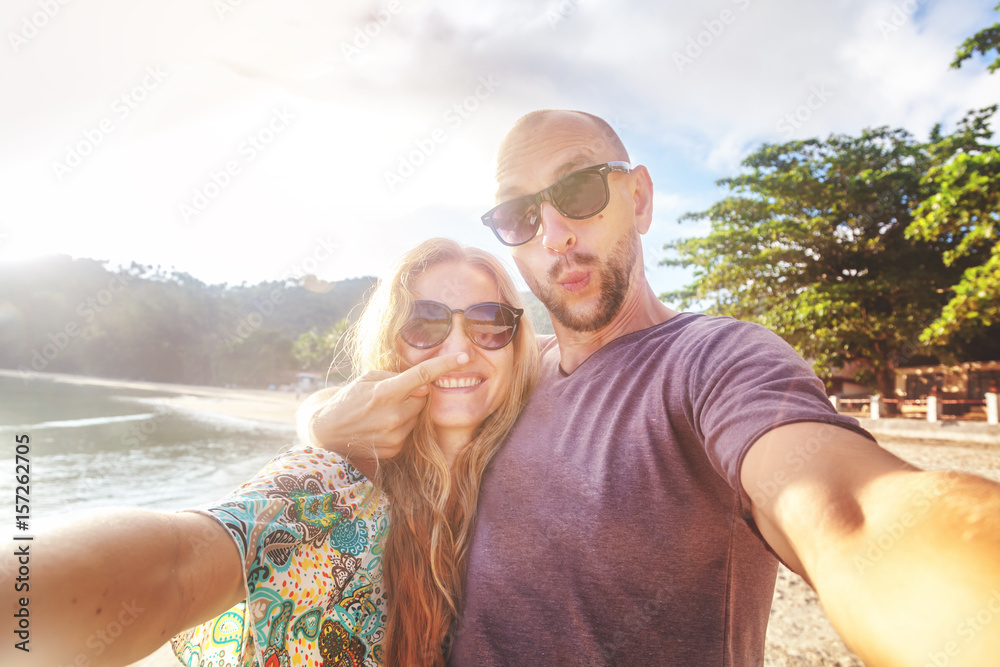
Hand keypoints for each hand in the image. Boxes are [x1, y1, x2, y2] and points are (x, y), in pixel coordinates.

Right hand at [303, 352, 469, 460]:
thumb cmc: (350, 398)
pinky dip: (401, 426)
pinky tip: (382, 426)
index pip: (423, 375)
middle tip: (395, 394)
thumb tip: (424, 385)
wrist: (328, 431)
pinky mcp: (395, 449)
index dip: (445, 364)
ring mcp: (395, 435)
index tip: (464, 356)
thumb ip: (398, 378)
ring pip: (417, 416)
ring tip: (383, 412)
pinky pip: (409, 431)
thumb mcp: (369, 378)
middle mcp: (393, 415)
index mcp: (385, 392)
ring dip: (408, 410)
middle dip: (415, 393)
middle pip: (423, 398)